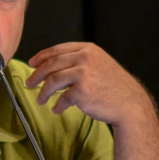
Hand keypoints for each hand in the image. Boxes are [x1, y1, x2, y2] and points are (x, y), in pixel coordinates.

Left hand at [26, 42, 152, 125]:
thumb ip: (79, 62)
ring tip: (40, 99)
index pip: (58, 50)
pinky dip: (57, 105)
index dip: (41, 57)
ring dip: (43, 92)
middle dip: (36, 75)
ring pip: (53, 81)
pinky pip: (62, 98)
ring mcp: (83, 74)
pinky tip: (56, 109)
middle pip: (51, 64)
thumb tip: (51, 68)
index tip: (32, 64)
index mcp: (88, 49)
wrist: (129, 103)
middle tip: (29, 83)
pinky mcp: (82, 91)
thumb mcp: (99, 64)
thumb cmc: (114, 86)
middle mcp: (85, 58)